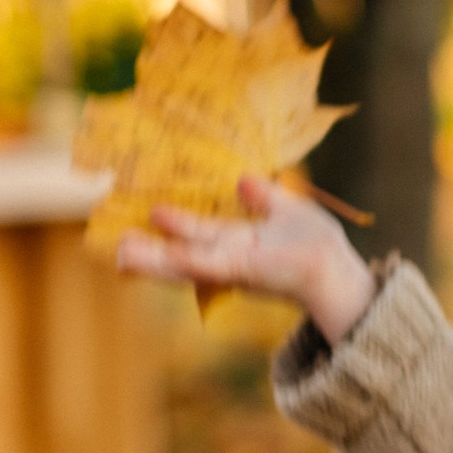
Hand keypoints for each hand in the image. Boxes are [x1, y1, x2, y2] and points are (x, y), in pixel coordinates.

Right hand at [116, 178, 377, 342]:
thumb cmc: (317, 244)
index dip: (173, 226)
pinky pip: (206, 266)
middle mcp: (228, 258)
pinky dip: (183, 261)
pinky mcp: (240, 273)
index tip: (146, 214)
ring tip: (120, 256)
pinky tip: (163, 255)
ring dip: (152, 262)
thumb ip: (265, 197)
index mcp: (237, 244)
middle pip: (180, 254)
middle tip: (116, 246)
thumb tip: (243, 179)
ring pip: (183, 265)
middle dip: (149, 252)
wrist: (337, 268)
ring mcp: (231, 268)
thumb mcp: (287, 211)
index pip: (196, 235)